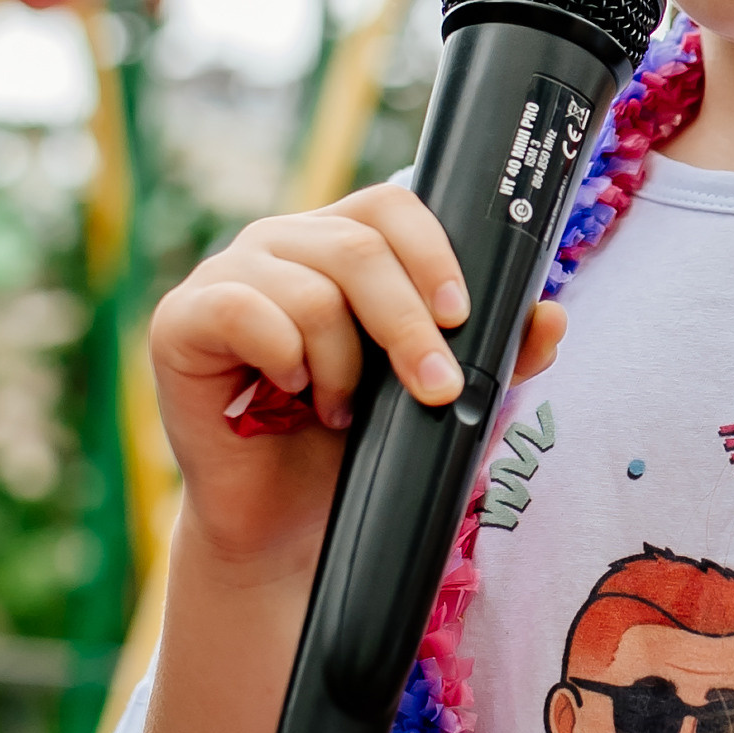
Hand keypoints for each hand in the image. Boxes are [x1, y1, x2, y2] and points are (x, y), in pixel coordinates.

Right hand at [148, 185, 567, 575]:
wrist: (288, 527)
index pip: (392, 205)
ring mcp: (227, 274)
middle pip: (358, 246)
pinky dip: (284, 361)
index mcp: (342, 244)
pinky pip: (243, 311)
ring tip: (340, 409)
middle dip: (409, 325)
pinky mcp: (182, 319)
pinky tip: (290, 395)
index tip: (463, 318)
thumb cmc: (360, 450)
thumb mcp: (440, 402)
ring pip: (310, 289)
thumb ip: (496, 357)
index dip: (433, 253)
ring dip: (342, 363)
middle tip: (433, 391)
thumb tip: (551, 317)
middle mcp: (283, 245)